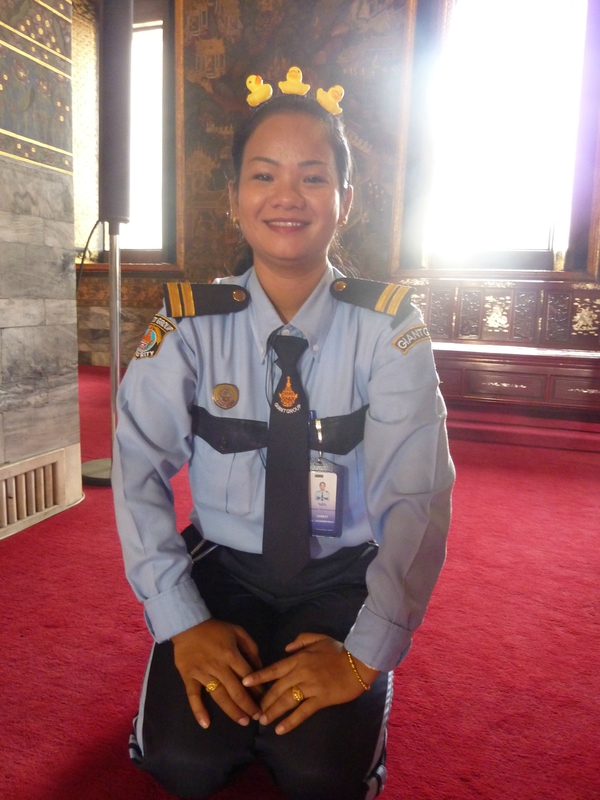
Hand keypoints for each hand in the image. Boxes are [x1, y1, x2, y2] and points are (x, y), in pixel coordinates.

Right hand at [171, 618, 261, 729]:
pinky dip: (198, 710)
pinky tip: (206, 724)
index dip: (257, 689)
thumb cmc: (215, 629)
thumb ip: (250, 648)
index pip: (248, 676)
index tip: (264, 699)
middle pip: (236, 690)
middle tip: (257, 717)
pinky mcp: (189, 677)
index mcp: (231, 654)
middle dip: (248, 706)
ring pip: (219, 695)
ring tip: (243, 721)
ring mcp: (202, 673)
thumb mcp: (237, 631)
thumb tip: (259, 667)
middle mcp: (218, 666)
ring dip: (232, 711)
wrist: (187, 625)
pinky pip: (193, 696)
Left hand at [242, 633, 379, 734]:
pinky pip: (303, 711)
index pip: (274, 669)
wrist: (359, 662)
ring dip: (272, 711)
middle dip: (264, 700)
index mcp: (299, 658)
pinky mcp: (321, 699)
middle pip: (277, 688)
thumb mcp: (318, 638)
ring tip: (262, 721)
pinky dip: (291, 721)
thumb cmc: (339, 650)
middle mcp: (301, 673)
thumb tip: (285, 647)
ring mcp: (310, 686)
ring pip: (286, 700)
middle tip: (253, 710)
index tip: (245, 683)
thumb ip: (301, 640)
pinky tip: (280, 729)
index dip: (259, 676)